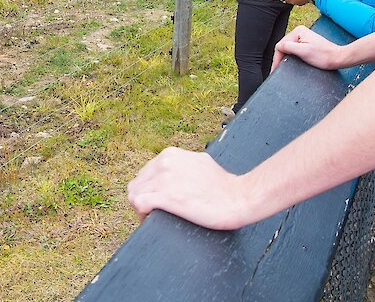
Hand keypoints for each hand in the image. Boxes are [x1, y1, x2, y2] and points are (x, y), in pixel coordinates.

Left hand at [127, 147, 247, 230]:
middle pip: (137, 184)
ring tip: (153, 217)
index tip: (157, 202)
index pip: (145, 174)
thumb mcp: (199, 163)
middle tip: (155, 213)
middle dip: (143, 199)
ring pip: (134, 194)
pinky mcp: (166, 196)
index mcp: (170, 154)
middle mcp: (163, 162)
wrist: (239, 196)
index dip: (148, 190)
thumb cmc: (224, 186)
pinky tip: (152, 220)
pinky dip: (141, 214)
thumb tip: (177, 174)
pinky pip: (138, 203)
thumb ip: (184, 164)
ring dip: (140, 209)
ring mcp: (163, 178)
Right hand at [272, 25, 342, 71]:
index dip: (277, 57)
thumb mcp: (303, 51)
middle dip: (280, 57)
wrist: (338, 58)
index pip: (281, 44)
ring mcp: (303, 37)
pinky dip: (291, 56)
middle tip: (277, 69)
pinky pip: (294, 49)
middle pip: (284, 46)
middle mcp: (300, 32)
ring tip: (282, 66)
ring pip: (288, 48)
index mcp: (298, 31)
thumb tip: (278, 47)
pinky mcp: (307, 43)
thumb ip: (288, 47)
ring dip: (285, 57)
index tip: (275, 68)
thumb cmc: (324, 56)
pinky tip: (291, 61)